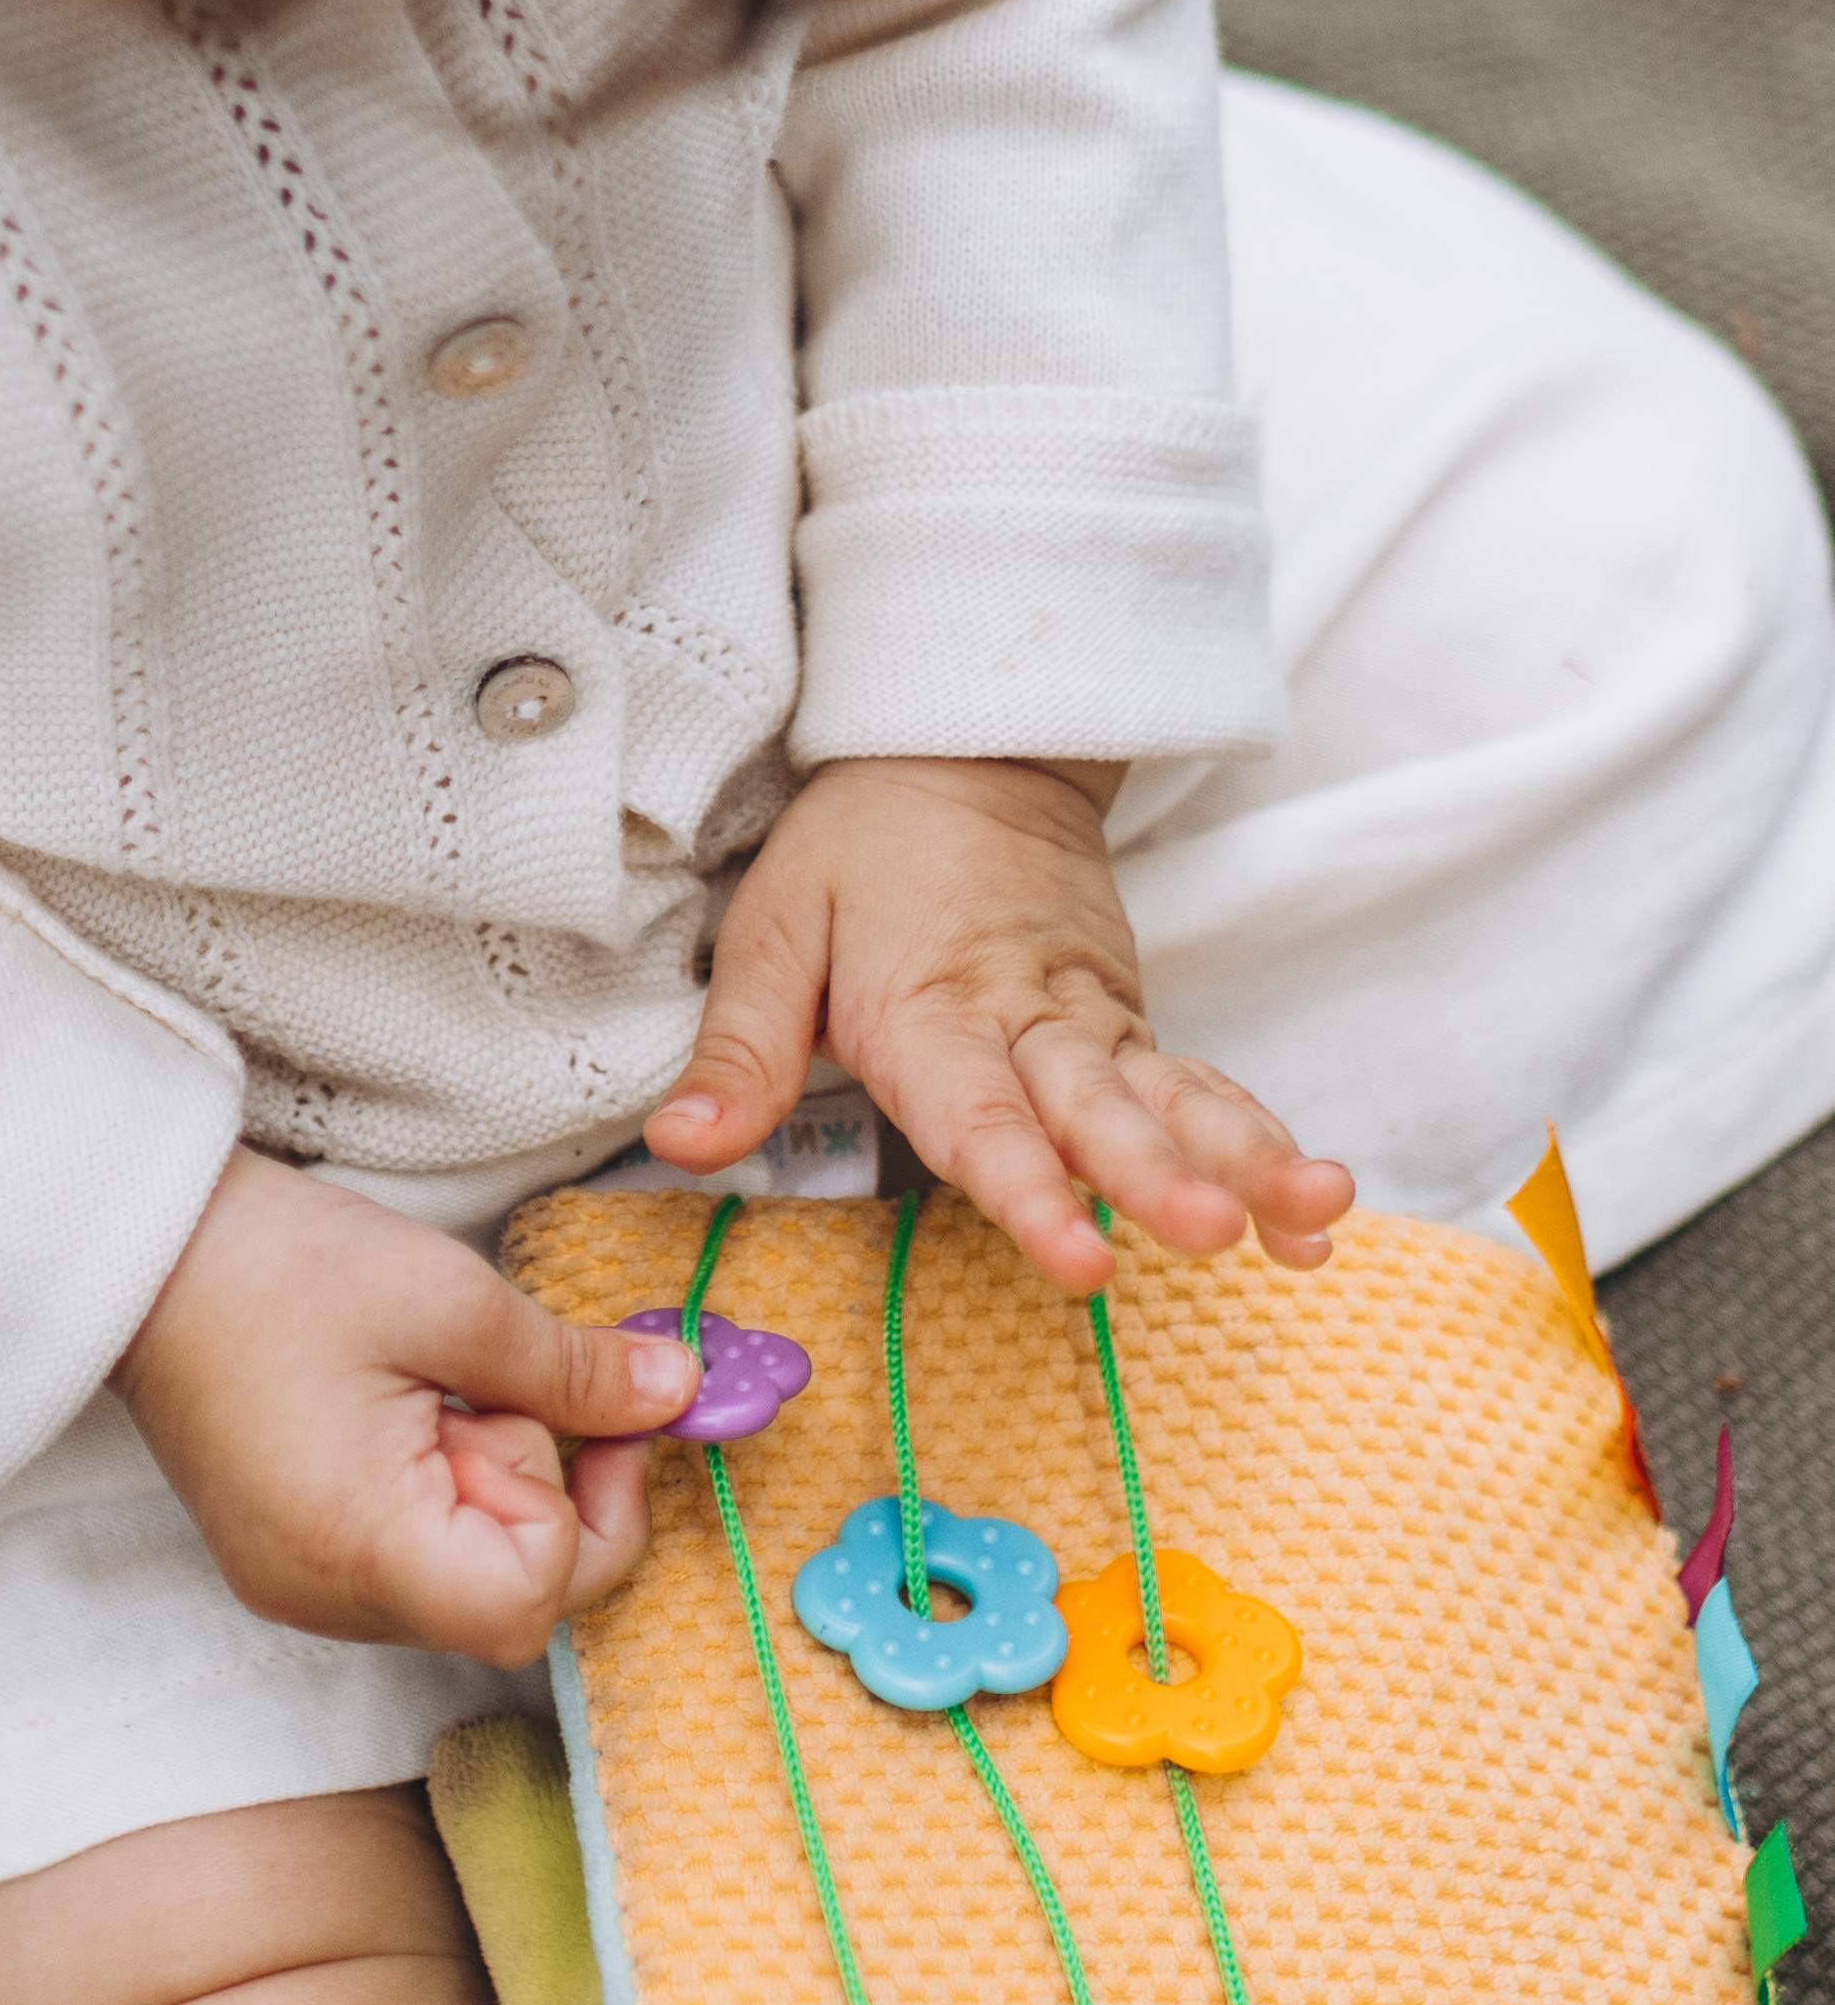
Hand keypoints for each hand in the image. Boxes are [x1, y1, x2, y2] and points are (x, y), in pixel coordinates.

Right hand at [112, 1153, 695, 1664]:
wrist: (142, 1250)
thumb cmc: (282, 1269)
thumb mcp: (453, 1300)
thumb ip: (575, 1369)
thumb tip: (680, 1394)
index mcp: (361, 1549)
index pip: (530, 1603)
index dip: (589, 1516)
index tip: (596, 1421)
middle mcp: (326, 1598)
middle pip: (506, 1604)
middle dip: (547, 1496)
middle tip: (520, 1388)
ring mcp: (302, 1586)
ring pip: (464, 1579)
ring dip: (495, 1486)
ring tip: (444, 1389)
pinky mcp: (292, 1555)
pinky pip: (413, 1555)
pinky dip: (445, 1490)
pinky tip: (414, 1410)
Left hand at [643, 756, 1352, 1294]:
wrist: (965, 745)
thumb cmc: (858, 849)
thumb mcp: (771, 927)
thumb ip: (738, 1048)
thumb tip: (685, 1148)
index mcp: (931, 1005)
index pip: (980, 1114)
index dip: (1028, 1189)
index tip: (1078, 1258)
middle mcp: (1029, 1016)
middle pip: (1101, 1108)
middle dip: (1160, 1175)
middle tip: (1215, 1231)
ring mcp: (1095, 1016)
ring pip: (1176, 1093)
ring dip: (1245, 1155)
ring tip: (1312, 1216)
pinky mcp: (1132, 1017)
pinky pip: (1202, 1079)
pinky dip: (1262, 1133)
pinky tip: (1319, 1204)